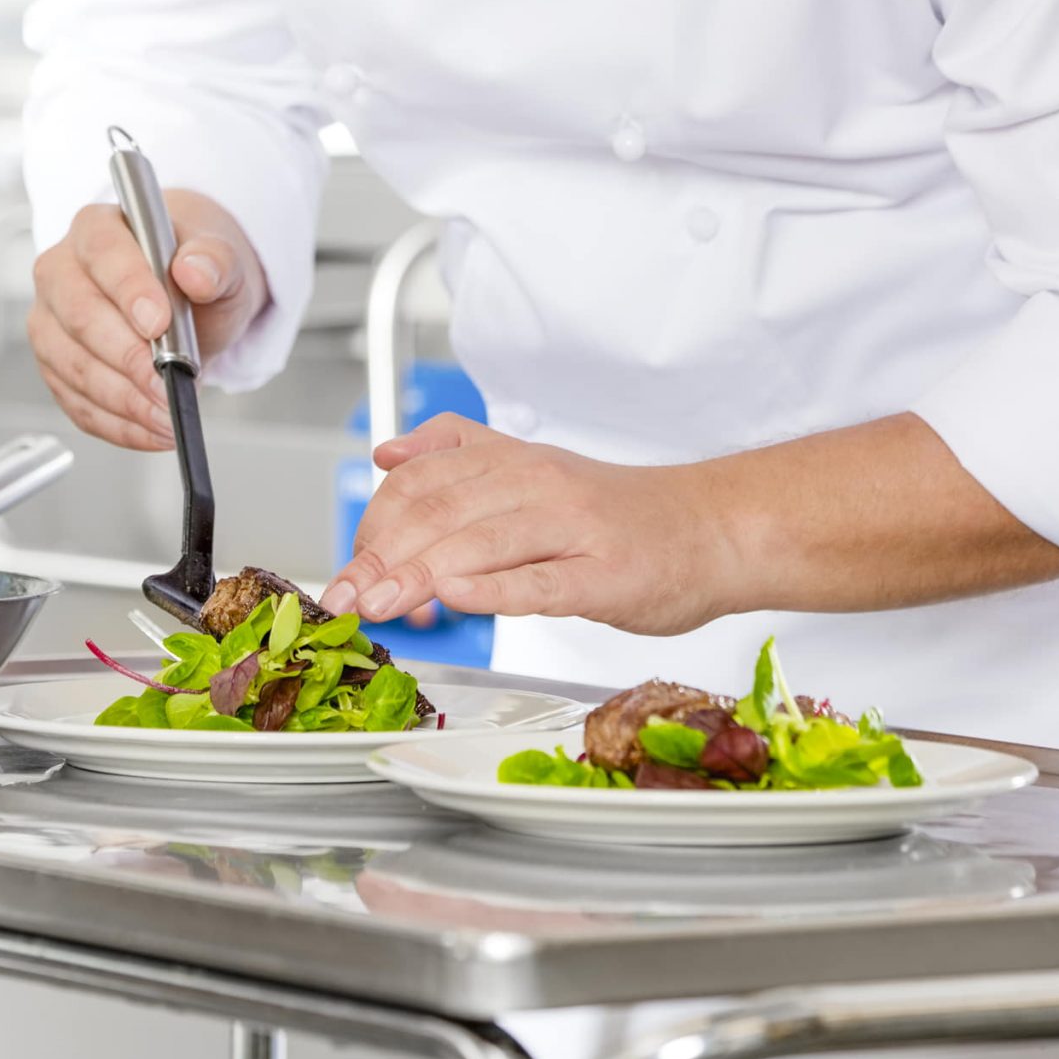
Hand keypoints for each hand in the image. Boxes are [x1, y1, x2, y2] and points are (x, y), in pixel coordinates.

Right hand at [27, 192, 267, 451]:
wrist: (192, 299)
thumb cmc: (196, 272)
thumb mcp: (222, 259)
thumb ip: (214, 261)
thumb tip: (196, 272)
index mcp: (98, 228)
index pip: (102, 252)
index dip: (128, 289)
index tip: (160, 323)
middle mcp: (62, 272)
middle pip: (79, 315)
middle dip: (127, 357)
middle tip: (167, 383)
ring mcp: (52, 322)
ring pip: (73, 365)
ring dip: (123, 399)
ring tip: (167, 414)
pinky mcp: (56, 367)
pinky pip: (76, 403)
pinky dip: (117, 424)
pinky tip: (151, 428)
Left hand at [319, 414, 740, 635]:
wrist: (713, 529)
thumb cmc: (619, 517)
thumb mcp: (534, 468)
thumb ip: (461, 456)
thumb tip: (386, 454)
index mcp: (514, 461)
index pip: (422, 482)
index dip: (374, 525)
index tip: (348, 570)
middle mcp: (538, 485)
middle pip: (439, 514)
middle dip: (380, 559)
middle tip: (345, 598)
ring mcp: (573, 529)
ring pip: (480, 543)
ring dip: (418, 576)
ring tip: (379, 605)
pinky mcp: (604, 575)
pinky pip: (540, 580)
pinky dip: (493, 589)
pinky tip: (456, 597)